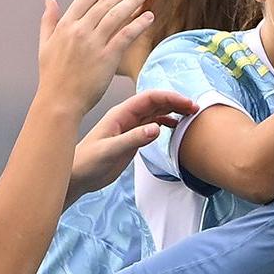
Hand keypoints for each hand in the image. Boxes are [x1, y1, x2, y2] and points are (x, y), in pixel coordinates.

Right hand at [34, 0, 154, 116]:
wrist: (59, 102)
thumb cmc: (52, 77)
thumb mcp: (44, 45)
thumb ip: (48, 21)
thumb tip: (49, 0)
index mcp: (65, 25)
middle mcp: (80, 30)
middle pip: (105, 2)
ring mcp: (94, 43)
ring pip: (117, 14)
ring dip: (133, 0)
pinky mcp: (107, 58)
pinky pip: (126, 35)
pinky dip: (138, 23)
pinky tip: (148, 17)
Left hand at [69, 86, 197, 198]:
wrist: (77, 176)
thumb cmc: (87, 162)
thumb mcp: (110, 151)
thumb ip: (133, 139)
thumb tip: (157, 128)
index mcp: (121, 114)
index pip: (150, 98)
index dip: (170, 97)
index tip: (187, 103)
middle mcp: (127, 117)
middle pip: (156, 103)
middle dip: (175, 102)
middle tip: (195, 109)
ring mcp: (130, 127)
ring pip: (155, 113)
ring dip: (172, 111)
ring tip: (190, 116)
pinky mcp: (131, 139)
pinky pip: (151, 125)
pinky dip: (165, 122)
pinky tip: (175, 126)